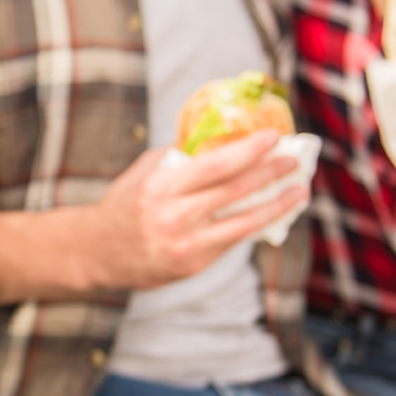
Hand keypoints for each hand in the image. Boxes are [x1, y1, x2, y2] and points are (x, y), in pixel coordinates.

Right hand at [95, 130, 307, 288]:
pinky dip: (256, 225)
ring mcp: (186, 244)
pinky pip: (233, 241)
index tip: (274, 137)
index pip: (216, 164)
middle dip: (271, 173)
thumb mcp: (145, 172)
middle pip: (236, 191)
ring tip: (298, 191)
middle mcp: (175, 216)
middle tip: (294, 161)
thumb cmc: (125, 205)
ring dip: (277, 204)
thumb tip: (218, 131)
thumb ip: (179, 154)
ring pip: (244, 222)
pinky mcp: (193, 265)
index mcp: (162, 186)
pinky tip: (272, 213)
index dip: (250, 150)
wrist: (98, 252)